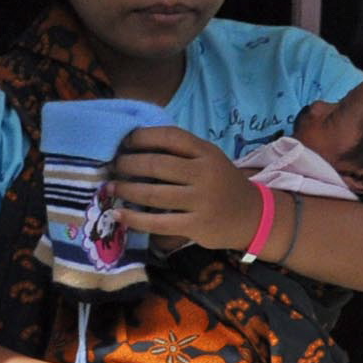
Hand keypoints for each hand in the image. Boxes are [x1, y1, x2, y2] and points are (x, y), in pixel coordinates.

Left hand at [111, 127, 254, 251]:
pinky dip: (134, 218)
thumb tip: (134, 145)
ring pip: (154, 194)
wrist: (252, 216)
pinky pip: (157, 222)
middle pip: (158, 164)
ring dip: (126, 189)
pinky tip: (117, 213)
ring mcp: (202, 201)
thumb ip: (182, 153)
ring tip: (109, 187)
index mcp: (207, 153)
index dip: (143, 137)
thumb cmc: (220, 185)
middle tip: (113, 166)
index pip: (171, 137)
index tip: (124, 142)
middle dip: (129, 164)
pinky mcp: (196, 226)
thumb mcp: (209, 161)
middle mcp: (206, 174)